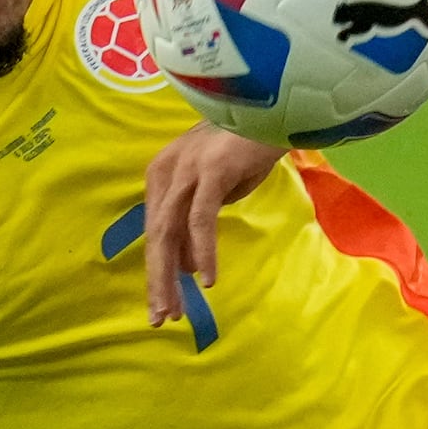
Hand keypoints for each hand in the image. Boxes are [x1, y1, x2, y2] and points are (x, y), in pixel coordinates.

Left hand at [142, 124, 284, 325]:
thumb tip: (183, 264)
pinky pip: (201, 219)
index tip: (164, 305)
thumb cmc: (246, 149)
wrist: (272, 110)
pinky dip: (202, 251)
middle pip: (156, 236)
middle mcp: (166, 172)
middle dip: (157, 281)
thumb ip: (195, 222)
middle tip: (160, 318)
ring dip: (171, 275)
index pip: (154, 231)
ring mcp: (187, 169)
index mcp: (162, 176)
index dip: (157, 271)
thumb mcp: (216, 190)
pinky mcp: (211, 170)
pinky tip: (207, 279)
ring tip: (178, 309)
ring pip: (170, 232)